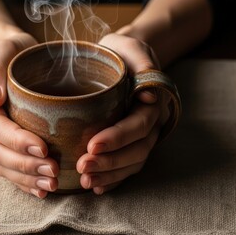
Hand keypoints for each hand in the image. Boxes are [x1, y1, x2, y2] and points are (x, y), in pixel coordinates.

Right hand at [0, 33, 58, 197]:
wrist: (10, 57)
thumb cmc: (12, 52)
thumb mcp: (2, 49)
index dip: (18, 141)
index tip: (44, 149)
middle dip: (24, 165)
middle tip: (53, 171)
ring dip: (25, 178)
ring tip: (51, 184)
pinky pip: (4, 168)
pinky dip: (22, 181)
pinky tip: (40, 189)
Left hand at [76, 33, 170, 194]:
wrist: (123, 60)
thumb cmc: (122, 53)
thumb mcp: (130, 48)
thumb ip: (141, 62)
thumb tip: (149, 95)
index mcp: (152, 102)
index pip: (138, 125)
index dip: (117, 138)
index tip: (91, 145)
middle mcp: (152, 123)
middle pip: (137, 150)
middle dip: (110, 162)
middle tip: (83, 167)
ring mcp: (143, 136)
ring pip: (133, 162)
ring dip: (110, 175)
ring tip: (86, 182)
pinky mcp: (131, 144)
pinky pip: (127, 167)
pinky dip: (114, 180)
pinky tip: (97, 187)